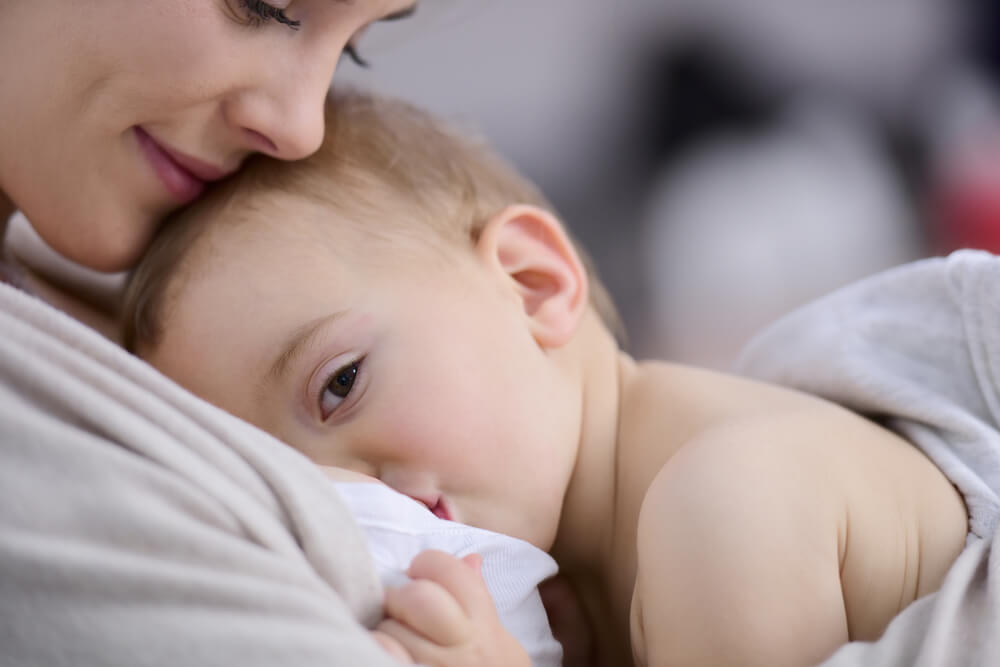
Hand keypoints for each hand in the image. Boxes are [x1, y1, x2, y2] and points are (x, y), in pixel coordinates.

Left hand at [372, 549, 530, 666]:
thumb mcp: (498, 641)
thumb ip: (479, 600)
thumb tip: (470, 559)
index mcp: (484, 626)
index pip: (453, 572)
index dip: (428, 564)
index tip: (419, 572)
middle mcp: (463, 647)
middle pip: (419, 598)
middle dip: (401, 595)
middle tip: (398, 605)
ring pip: (391, 629)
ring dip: (385, 629)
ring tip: (396, 637)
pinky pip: (383, 656)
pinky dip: (378, 650)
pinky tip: (386, 654)